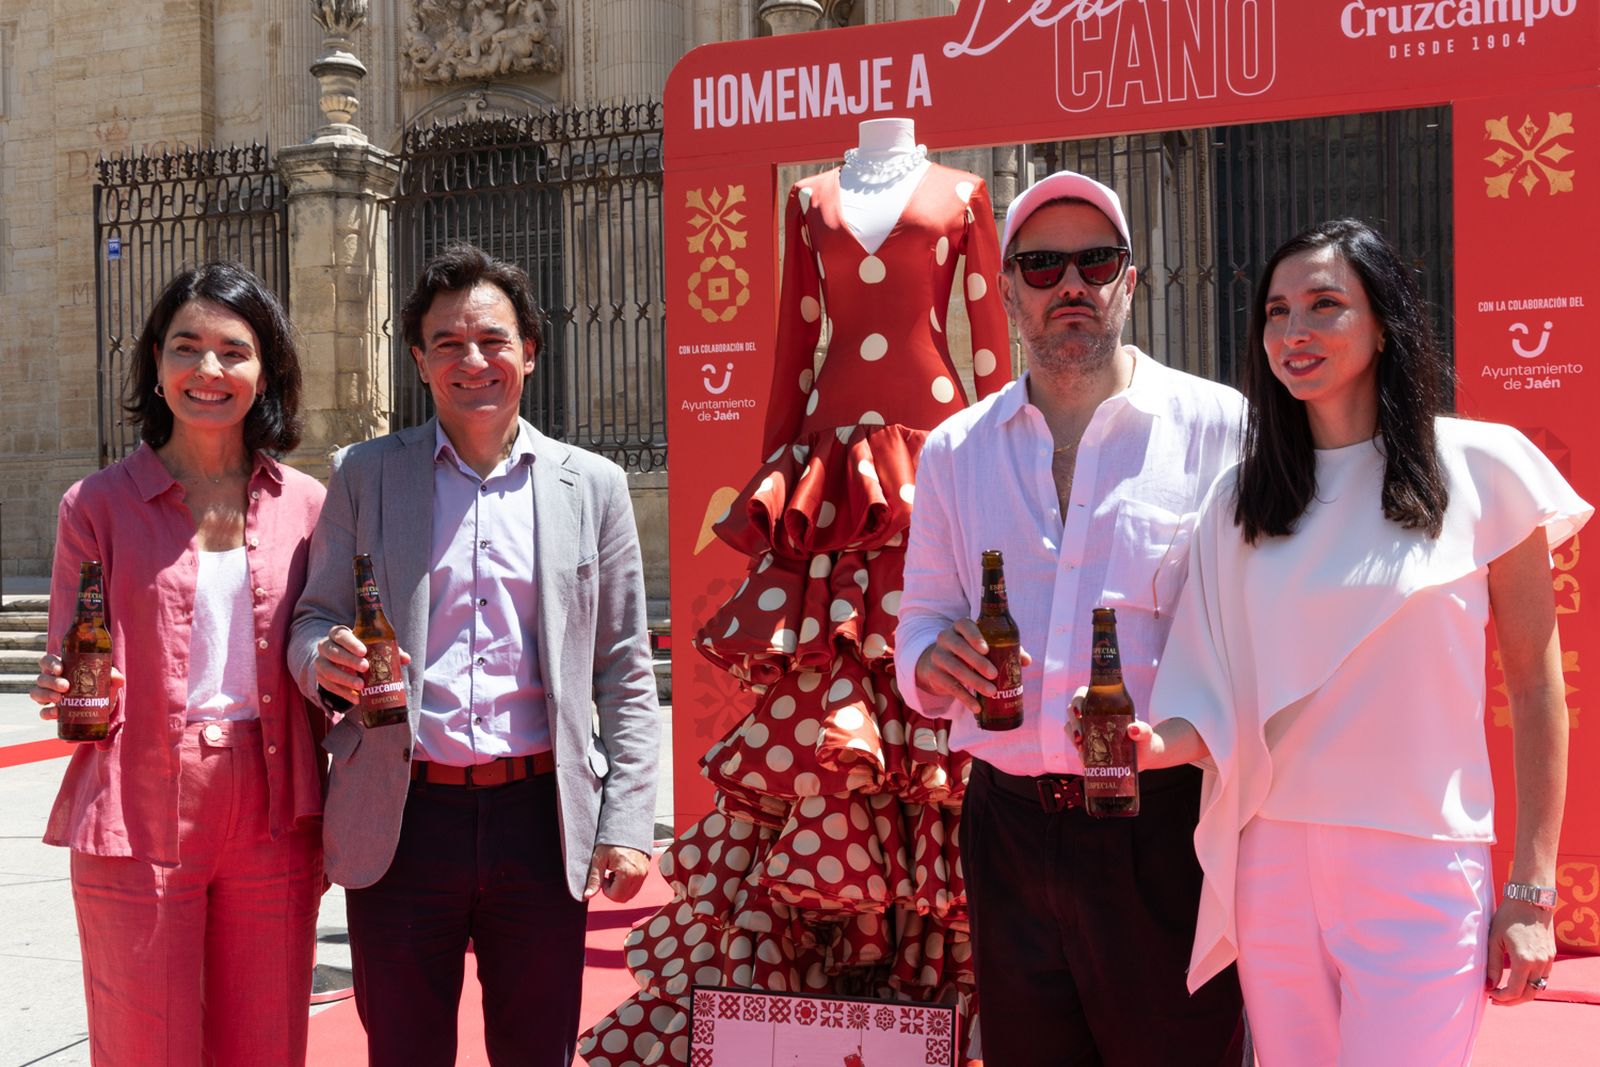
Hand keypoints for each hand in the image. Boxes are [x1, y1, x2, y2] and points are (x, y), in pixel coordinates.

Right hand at [31, 653, 125, 719]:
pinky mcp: (52, 711)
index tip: (60, 669)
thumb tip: (119, 679)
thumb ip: (112, 675)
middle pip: (42, 678)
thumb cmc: (98, 684)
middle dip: (51, 682)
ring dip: (45, 695)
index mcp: (61, 667)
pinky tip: (56, 713)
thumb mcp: (106, 678)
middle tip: (66, 687)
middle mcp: (51, 680)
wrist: (101, 705)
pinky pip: (42, 712)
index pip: (47, 661)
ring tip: (59, 699)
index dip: (50, 664)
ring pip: (36, 693)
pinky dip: (47, 713)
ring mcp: (49, 696)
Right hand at [314, 626, 409, 706]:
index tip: (364, 651)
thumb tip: (406, 659)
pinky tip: (356, 698)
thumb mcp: (371, 646)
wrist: (340, 661)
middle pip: (332, 652)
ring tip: (361, 685)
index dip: (350, 643)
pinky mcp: (321, 678)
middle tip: (366, 667)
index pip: (340, 635)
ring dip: (345, 679)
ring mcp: (321, 663)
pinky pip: (329, 686)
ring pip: (328, 670)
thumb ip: (387, 650)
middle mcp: (325, 647)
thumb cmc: (360, 650)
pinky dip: (343, 693)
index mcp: (338, 634)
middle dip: (349, 660)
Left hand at [585, 843, 649, 902]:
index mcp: (627, 873)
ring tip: (615, 872)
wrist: (627, 826)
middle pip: (624, 898)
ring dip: (621, 888)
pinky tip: (622, 871)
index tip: (604, 876)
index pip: (616, 896)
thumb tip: (587, 895)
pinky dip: (628, 884)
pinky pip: (636, 886)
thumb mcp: (599, 858)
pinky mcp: (646, 871)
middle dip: (614, 891)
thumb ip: (594, 879)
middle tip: (609, 875)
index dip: (606, 890)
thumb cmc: (612, 840)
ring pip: (631, 894)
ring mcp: (644, 873)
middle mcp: (639, 875)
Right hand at [912, 619, 1031, 714]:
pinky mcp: (934, 674)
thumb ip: (1005, 649)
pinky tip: (977, 707)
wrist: (938, 664)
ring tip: (991, 692)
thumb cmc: (968, 652)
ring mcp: (938, 656)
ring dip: (974, 681)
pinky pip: (950, 686)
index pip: (964, 625)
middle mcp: (946, 638)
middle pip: (959, 647)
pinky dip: (965, 698)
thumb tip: (1026, 661)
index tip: (986, 649)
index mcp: (959, 628)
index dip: (974, 636)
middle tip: (994, 674)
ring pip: (954, 668)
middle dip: (977, 661)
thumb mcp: (982, 647)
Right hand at [1066, 686, 1170, 768]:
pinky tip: (1085, 757)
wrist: (1144, 755)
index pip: (1082, 695)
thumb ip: (1143, 730)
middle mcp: (1091, 714)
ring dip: (1073, 736)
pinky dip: (1079, 751)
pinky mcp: (1087, 746)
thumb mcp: (1145, 733)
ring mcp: (1087, 730)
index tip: (1079, 712)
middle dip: (1074, 724)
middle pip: (1071, 712)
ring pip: (1070, 727)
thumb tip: (1132, 729)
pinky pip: (1077, 746)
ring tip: (1081, 748)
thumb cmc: (1143, 738)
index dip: (1076, 701)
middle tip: (1081, 737)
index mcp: (1102, 704)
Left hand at [1486, 899, 1555, 1003]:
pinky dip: (1531, 984)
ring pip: (1538, 988)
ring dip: (1523, 994)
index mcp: (1524, 960)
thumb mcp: (1494, 940)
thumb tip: (1489, 985)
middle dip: (1512, 1001)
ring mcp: (1548, 961)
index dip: (1501, 997)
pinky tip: (1518, 980)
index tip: (1489, 994)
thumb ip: (1492, 964)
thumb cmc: (1508, 917)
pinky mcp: (1551, 956)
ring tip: (1506, 992)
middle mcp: (1540, 963)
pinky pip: (1543, 977)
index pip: (1514, 991)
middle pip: (1529, 994)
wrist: (1530, 901)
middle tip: (1496, 1000)